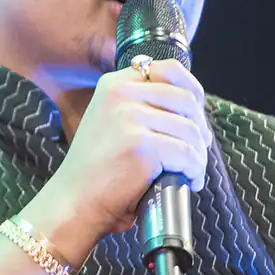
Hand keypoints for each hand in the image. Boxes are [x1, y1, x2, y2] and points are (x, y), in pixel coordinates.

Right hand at [24, 57, 208, 260]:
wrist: (74, 203)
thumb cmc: (96, 172)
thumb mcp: (110, 122)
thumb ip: (140, 106)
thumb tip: (191, 108)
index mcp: (114, 84)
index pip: (170, 70)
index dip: (193, 92)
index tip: (197, 116)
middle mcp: (121, 94)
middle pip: (186, 99)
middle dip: (200, 129)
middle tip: (197, 152)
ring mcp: (130, 117)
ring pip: (190, 130)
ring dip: (199, 155)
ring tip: (193, 172)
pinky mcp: (142, 145)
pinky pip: (187, 154)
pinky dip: (195, 170)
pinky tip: (190, 181)